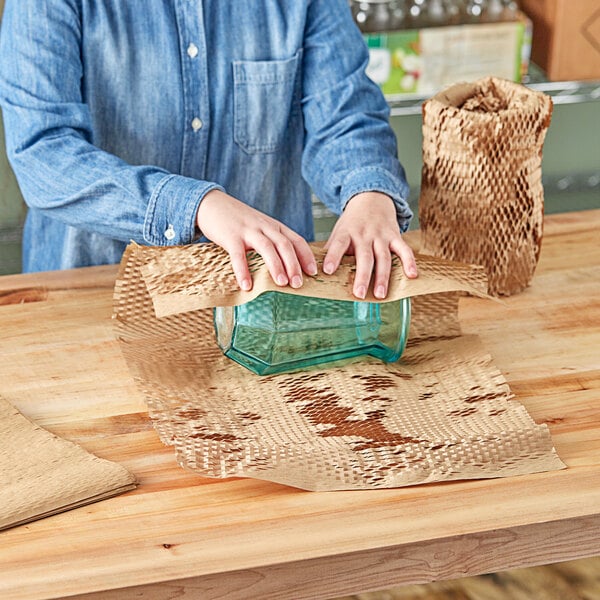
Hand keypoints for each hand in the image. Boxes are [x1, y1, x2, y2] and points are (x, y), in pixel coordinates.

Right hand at [196, 190, 316, 290]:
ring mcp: (248, 231)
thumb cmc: (238, 222)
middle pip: (285, 245)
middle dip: (294, 265)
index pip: (296, 240)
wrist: (212, 204)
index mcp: (274, 226)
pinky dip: (243, 271)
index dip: (306, 256)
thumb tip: (287, 268)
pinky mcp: (230, 236)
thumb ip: (272, 242)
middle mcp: (264, 227)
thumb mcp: (260, 228)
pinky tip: (247, 286)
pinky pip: (238, 255)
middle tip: (299, 284)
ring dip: (276, 266)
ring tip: (282, 284)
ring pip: (267, 248)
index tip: (314, 272)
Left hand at [324, 192, 416, 298]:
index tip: (327, 271)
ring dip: (382, 277)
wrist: (371, 199)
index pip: (339, 244)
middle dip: (362, 276)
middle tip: (358, 294)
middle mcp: (365, 234)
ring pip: (383, 257)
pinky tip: (412, 275)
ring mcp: (381, 236)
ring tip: (380, 295)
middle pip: (364, 257)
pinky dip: (409, 262)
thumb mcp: (338, 232)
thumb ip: (331, 250)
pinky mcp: (395, 236)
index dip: (333, 257)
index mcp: (347, 233)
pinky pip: (404, 250)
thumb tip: (315, 272)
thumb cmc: (352, 223)